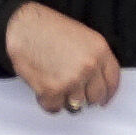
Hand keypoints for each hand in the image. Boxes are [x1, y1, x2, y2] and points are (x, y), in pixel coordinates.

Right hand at [3, 4, 124, 112]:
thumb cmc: (47, 28)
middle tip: (72, 90)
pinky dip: (48, 102)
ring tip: (54, 82)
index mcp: (99, 50)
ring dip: (65, 99)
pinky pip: (55, 108)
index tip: (103, 100)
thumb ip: (94, 59)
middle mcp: (89, 66)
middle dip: (84, 96)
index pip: (112, 80)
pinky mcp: (52, 90)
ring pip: (76, 105)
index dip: (108, 93)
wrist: (23, 26)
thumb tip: (96, 82)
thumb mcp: (82, 36)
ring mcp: (71, 80)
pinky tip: (43, 86)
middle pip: (95, 97)